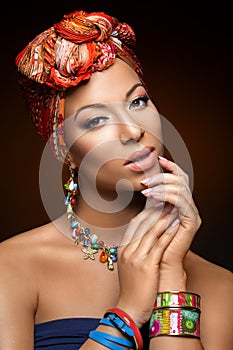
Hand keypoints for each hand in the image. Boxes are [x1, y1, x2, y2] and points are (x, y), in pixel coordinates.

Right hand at [116, 205, 179, 327]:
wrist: (128, 309)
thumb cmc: (131, 288)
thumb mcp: (128, 266)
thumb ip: (133, 250)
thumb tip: (143, 237)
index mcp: (122, 249)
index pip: (134, 225)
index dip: (146, 213)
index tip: (155, 204)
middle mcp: (128, 250)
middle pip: (142, 225)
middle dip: (154, 212)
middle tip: (165, 201)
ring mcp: (136, 257)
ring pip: (151, 232)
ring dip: (162, 219)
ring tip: (171, 209)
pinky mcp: (147, 265)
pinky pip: (159, 245)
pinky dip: (167, 234)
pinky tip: (173, 226)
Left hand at [141, 156, 201, 289]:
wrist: (158, 266)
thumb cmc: (152, 242)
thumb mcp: (149, 215)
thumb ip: (151, 200)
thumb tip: (144, 183)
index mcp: (180, 203)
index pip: (179, 178)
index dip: (170, 167)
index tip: (158, 158)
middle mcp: (188, 206)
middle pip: (181, 180)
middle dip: (162, 175)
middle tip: (145, 179)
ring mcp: (191, 214)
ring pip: (181, 189)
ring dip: (161, 185)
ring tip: (145, 188)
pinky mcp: (192, 222)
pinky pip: (181, 202)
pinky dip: (166, 196)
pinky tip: (151, 196)